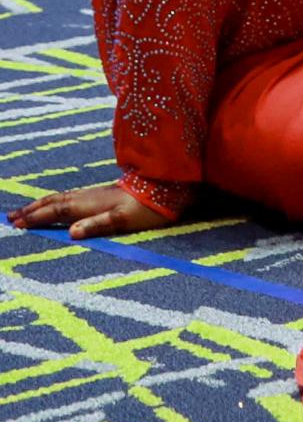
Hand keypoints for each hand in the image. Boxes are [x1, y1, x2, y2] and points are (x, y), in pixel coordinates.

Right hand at [11, 183, 176, 239]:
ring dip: (41, 204)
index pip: (56, 211)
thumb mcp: (124, 219)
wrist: (168, 188)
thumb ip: (98, 225)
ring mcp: (95, 194)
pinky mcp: (103, 194)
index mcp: (90, 204)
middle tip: (10, 216)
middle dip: (31, 209)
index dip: (36, 217)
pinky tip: (58, 204)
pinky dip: (56, 201)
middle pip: (53, 201)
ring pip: (61, 198)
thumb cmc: (148, 208)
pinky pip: (71, 197)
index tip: (16, 224)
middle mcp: (89, 197)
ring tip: (26, 210)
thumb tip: (71, 232)